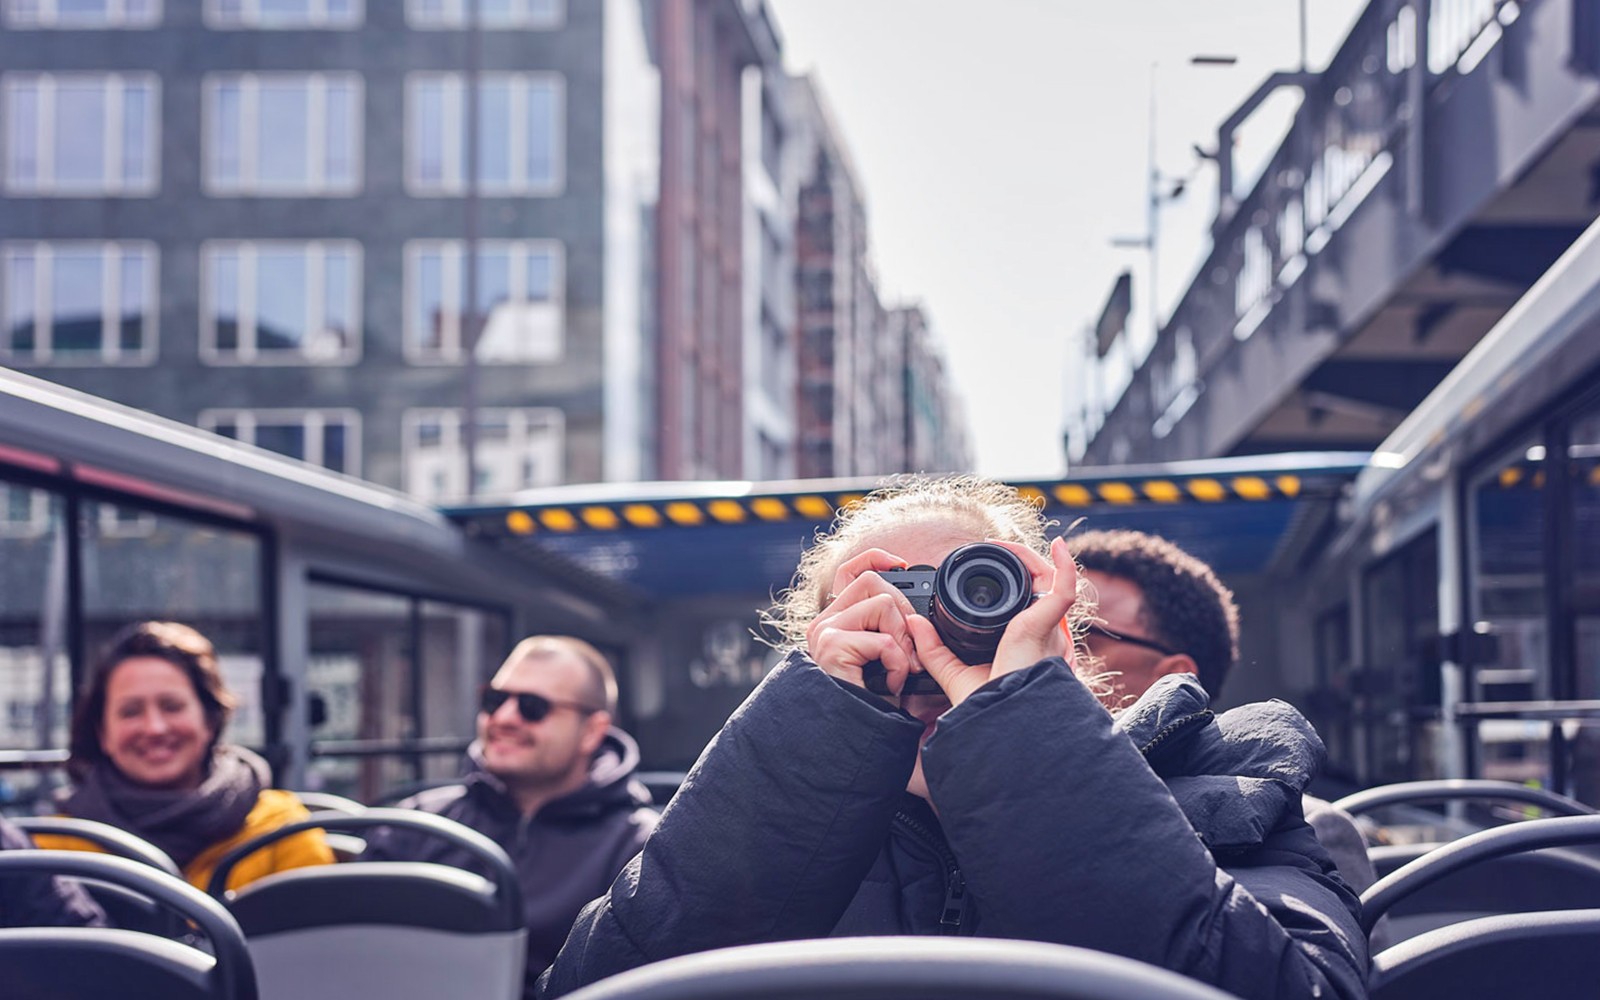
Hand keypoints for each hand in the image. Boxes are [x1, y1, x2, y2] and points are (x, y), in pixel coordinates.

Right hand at [804, 548, 921, 697]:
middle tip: (908, 650)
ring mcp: (824, 634)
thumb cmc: (873, 708)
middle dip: (903, 612)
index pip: (851, 571)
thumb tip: (918, 616)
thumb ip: (891, 632)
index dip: (878, 558)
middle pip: (872, 581)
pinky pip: (882, 640)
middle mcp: (824, 624)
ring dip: (902, 640)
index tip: (902, 566)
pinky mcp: (831, 648)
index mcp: (837, 622)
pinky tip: (891, 686)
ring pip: (881, 604)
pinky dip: (897, 664)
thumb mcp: (885, 661)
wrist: (854, 742)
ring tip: (899, 670)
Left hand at [907, 536, 1077, 706]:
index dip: (1013, 582)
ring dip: (1028, 557)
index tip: (987, 566)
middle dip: (1018, 564)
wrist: (997, 722)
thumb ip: (933, 648)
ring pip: (1049, 581)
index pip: (1027, 604)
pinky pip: (1066, 590)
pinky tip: (1058, 546)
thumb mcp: (953, 672)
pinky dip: (1065, 566)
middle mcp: (1043, 634)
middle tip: (990, 550)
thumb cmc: (987, 706)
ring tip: (1002, 545)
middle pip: (1038, 587)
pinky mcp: (1047, 625)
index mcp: (1027, 643)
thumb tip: (914, 622)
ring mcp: (1049, 629)